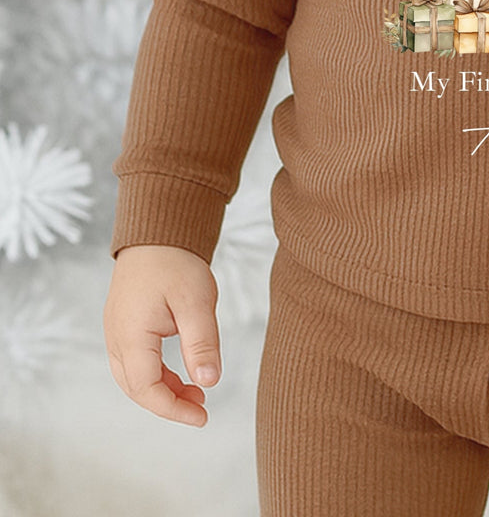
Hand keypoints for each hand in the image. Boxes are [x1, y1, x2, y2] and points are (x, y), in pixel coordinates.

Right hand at [103, 244, 221, 426]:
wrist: (157, 234)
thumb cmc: (176, 263)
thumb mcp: (197, 302)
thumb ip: (202, 343)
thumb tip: (209, 382)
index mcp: (131, 335)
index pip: (146, 388)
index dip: (173, 409)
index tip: (203, 416)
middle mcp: (116, 338)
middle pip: (136, 388)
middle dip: (169, 403)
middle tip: (202, 407)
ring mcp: (117, 332)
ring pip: (135, 377)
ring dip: (163, 390)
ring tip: (197, 392)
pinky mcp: (124, 326)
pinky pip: (136, 362)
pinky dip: (157, 374)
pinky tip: (182, 374)